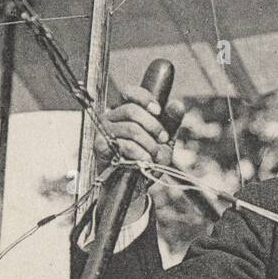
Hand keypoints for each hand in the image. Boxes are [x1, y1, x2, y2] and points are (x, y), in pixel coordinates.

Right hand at [95, 85, 184, 218]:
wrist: (135, 186)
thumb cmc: (147, 160)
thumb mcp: (163, 141)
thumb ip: (170, 123)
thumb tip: (177, 105)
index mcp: (124, 111)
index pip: (129, 92)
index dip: (145, 98)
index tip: (158, 111)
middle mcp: (111, 117)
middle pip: (132, 110)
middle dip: (153, 126)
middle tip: (163, 139)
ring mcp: (103, 131)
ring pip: (131, 129)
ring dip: (149, 144)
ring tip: (154, 156)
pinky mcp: (100, 146)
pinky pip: (124, 144)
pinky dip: (139, 154)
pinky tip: (144, 161)